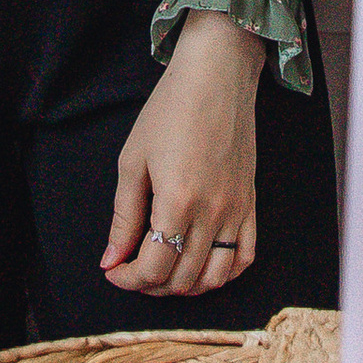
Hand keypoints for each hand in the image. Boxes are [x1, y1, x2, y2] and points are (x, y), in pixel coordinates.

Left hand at [103, 12, 264, 295]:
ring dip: (184, 285)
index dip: (128, 279)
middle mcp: (212, 213)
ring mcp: (237, 211)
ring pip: (214, 276)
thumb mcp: (132, 162)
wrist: (216, 77)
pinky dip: (223, 273)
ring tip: (163, 271)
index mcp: (178, 202)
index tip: (113, 270)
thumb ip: (123, 217)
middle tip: (131, 268)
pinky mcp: (251, 204)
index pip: (153, 268)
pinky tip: (201, 266)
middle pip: (182, 279)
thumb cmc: (170, 111)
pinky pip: (245, 257)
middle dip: (150, 284)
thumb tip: (111, 260)